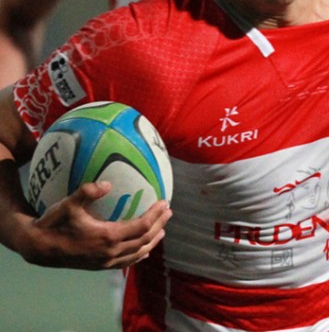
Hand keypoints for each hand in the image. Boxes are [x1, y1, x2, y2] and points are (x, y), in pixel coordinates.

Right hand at [16, 181, 170, 269]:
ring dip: (152, 241)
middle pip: (144, 240)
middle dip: (159, 225)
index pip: (141, 227)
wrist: (37, 247)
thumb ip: (88, 191)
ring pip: (137, 253)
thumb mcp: (69, 204)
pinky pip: (126, 263)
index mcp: (108, 237)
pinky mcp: (99, 267)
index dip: (156, 215)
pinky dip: (139, 255)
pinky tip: (144, 251)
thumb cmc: (54, 223)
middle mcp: (110, 252)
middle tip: (169, 212)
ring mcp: (106, 262)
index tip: (165, 203)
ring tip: (162, 230)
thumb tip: (107, 183)